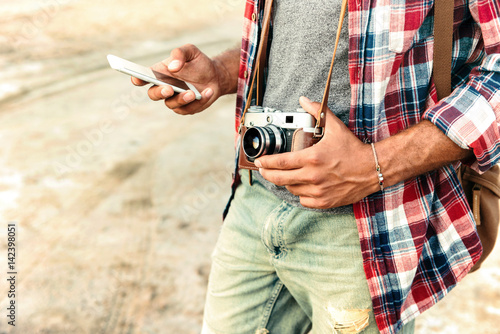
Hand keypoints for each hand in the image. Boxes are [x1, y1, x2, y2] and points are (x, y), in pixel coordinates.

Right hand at [131, 44, 231, 114]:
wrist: (215, 76)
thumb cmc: (198, 62)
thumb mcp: (191, 51)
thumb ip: (179, 54)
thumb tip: (172, 67)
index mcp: (160, 73)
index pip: (144, 77)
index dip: (138, 78)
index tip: (137, 78)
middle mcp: (164, 87)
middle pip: (153, 94)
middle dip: (159, 92)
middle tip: (168, 89)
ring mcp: (174, 99)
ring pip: (171, 104)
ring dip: (181, 99)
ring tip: (192, 93)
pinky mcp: (186, 108)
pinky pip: (189, 109)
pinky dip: (199, 101)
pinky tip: (208, 92)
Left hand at [256, 96, 378, 208]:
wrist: (373, 169)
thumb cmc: (353, 149)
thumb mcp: (335, 127)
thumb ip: (317, 111)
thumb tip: (303, 99)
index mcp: (311, 158)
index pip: (279, 163)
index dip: (265, 163)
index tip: (259, 161)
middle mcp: (312, 177)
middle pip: (279, 179)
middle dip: (267, 174)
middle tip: (263, 170)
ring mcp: (318, 191)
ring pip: (291, 189)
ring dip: (286, 182)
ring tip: (287, 175)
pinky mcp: (324, 202)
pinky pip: (303, 200)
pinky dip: (300, 193)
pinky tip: (302, 186)